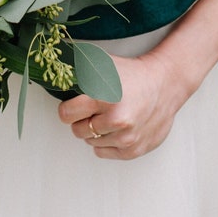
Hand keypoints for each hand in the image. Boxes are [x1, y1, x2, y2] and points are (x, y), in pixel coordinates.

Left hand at [57, 48, 187, 159]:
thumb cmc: (131, 73)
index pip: (66, 114)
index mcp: (105, 97)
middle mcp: (116, 120)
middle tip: (93, 109)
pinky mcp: (134, 150)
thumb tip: (52, 72)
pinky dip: (104, 142)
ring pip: (90, 143)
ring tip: (108, 116)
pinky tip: (115, 128)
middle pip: (77, 130)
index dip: (67, 108)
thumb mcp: (103, 63)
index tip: (74, 104)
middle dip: (81, 120)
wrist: (165, 84)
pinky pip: (103, 153)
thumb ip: (78, 70)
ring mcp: (126, 138)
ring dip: (94, 131)